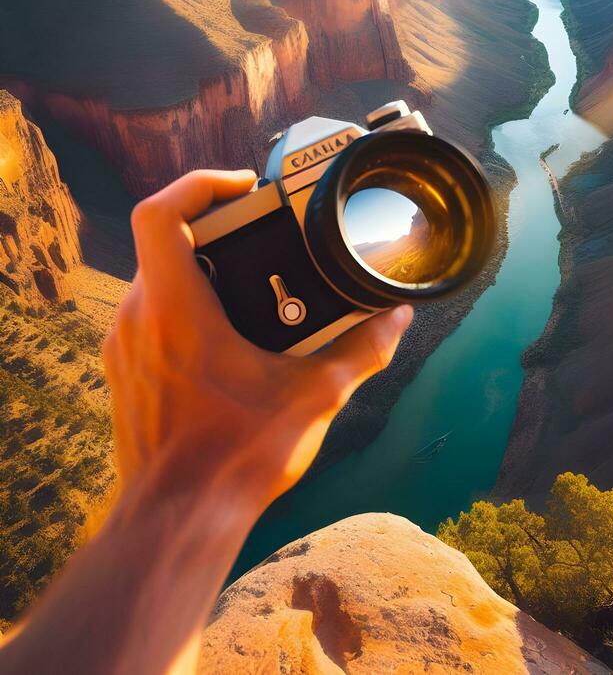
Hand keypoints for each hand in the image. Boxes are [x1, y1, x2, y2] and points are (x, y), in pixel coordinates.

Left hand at [103, 169, 412, 516]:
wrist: (176, 521)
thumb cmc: (234, 458)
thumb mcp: (314, 397)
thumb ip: (362, 351)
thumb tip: (397, 319)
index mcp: (176, 309)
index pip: (162, 212)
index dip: (201, 182)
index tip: (246, 187)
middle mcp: (138, 318)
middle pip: (167, 241)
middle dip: (217, 228)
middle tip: (267, 235)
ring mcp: (125, 347)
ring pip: (157, 279)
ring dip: (203, 270)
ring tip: (257, 284)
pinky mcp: (126, 373)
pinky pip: (152, 316)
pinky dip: (189, 306)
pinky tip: (231, 335)